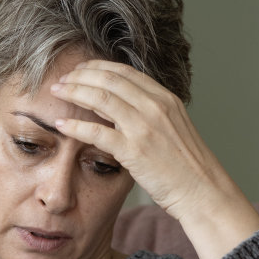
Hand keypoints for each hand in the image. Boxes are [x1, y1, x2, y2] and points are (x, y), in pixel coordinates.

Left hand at [50, 60, 258, 258]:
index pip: (125, 72)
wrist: (202, 190)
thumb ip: (149, 114)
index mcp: (165, 99)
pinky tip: (61, 125)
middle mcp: (155, 107)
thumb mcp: (171, 129)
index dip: (98, 68)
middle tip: (62, 79)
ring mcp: (145, 127)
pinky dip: (76, 125)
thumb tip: (118, 108)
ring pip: (101, 98)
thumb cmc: (186, 165)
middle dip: (81, 76)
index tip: (80, 70)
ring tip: (57, 93)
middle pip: (109, 79)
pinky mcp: (134, 150)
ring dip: (74, 92)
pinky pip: (97, 132)